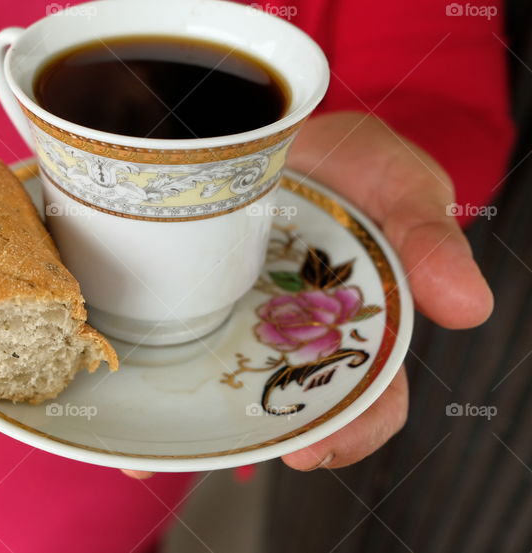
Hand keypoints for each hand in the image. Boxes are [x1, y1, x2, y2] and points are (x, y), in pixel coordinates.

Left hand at [122, 111, 492, 478]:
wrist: (271, 121)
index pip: (365, 397)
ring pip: (213, 387)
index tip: (309, 450)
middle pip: (276, 404)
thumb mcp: (396, 182)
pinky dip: (137, 369)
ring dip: (180, 427)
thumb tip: (470, 309)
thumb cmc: (351, 162)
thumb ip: (429, 235)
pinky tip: (106, 393)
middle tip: (204, 455)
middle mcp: (290, 336)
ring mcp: (231, 317)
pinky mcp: (181, 294)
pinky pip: (160, 341)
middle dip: (245, 437)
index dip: (346, 431)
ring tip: (141, 453)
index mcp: (354, 327)